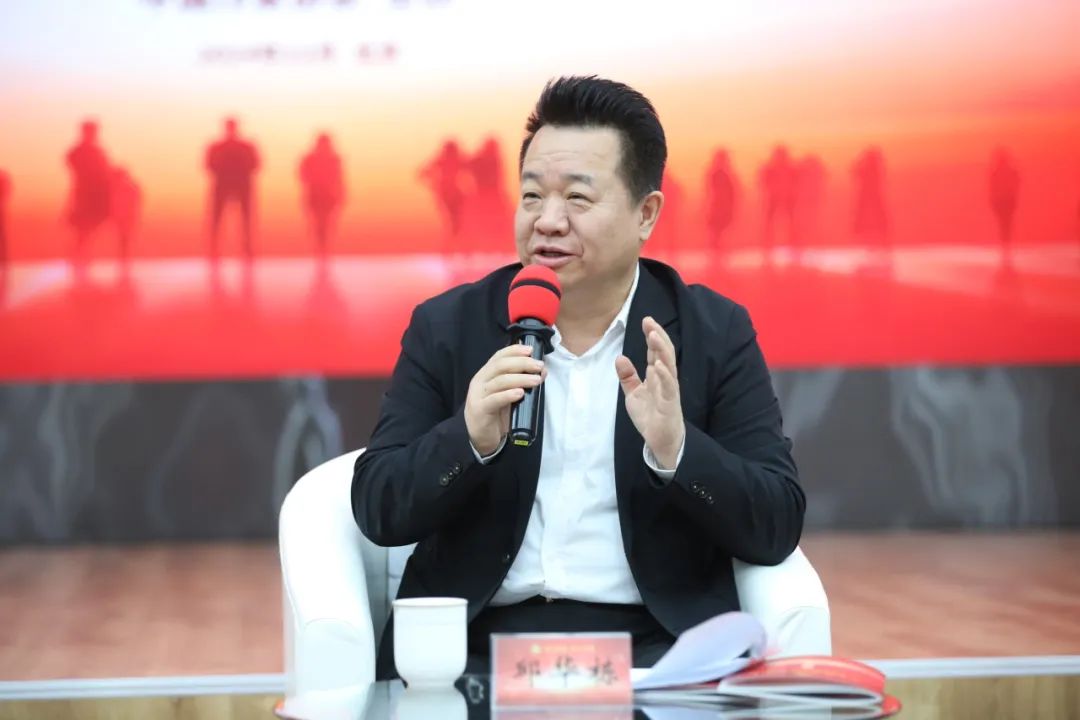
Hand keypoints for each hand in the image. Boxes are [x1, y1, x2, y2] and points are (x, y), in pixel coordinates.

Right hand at [464, 344, 545, 455]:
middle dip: (522, 363)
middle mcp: (480, 381)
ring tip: (536, 380)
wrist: (481, 437)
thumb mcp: (509, 395)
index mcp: (486, 374)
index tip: (531, 350)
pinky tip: (520, 393)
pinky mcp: (480, 409)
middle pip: (500, 365)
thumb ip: (521, 382)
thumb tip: (542, 371)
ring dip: (521, 379)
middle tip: (539, 366)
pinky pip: (494, 399)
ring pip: (500, 381)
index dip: (514, 350)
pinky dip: (508, 395)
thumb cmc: (496, 413)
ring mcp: (478, 395)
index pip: (499, 356)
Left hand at [615, 316, 683, 468]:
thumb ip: (628, 377)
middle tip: (650, 321)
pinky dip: (665, 375)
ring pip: (669, 365)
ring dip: (662, 350)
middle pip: (664, 353)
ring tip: (654, 335)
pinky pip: (669, 387)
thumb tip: (620, 357)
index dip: (652, 335)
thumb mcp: (633, 394)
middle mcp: (665, 379)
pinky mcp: (670, 404)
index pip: (656, 351)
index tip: (646, 320)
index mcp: (657, 375)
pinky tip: (660, 364)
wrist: (661, 441)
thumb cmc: (651, 416)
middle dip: (658, 336)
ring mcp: (669, 390)